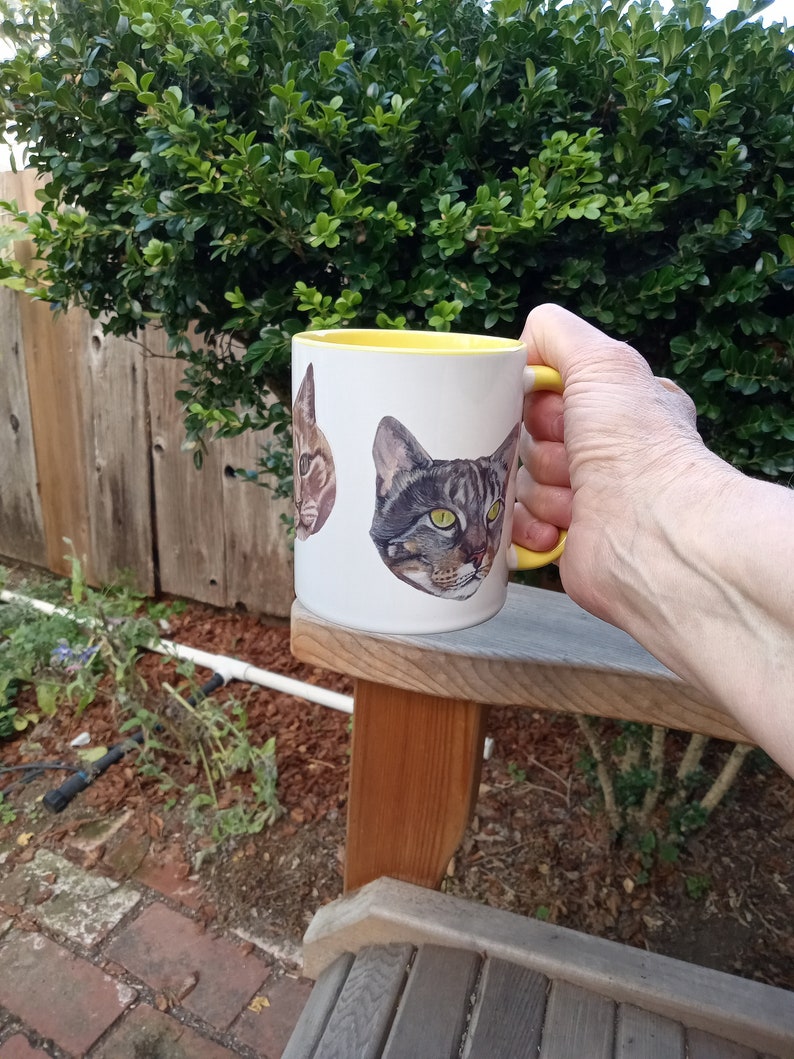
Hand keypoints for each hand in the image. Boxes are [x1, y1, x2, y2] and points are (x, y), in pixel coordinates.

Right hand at [513, 304, 716, 624]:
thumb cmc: (639, 448)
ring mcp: (585, 500)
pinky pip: (519, 527)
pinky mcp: (566, 540)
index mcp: (618, 409)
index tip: (555, 409)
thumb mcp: (603, 362)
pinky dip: (530, 528)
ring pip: (521, 482)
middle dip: (540, 446)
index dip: (541, 401)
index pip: (548, 394)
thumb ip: (556, 334)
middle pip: (528, 438)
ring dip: (541, 489)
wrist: (652, 533)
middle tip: (571, 455)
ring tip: (576, 497)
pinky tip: (557, 528)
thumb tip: (524, 344)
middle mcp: (606, 453)